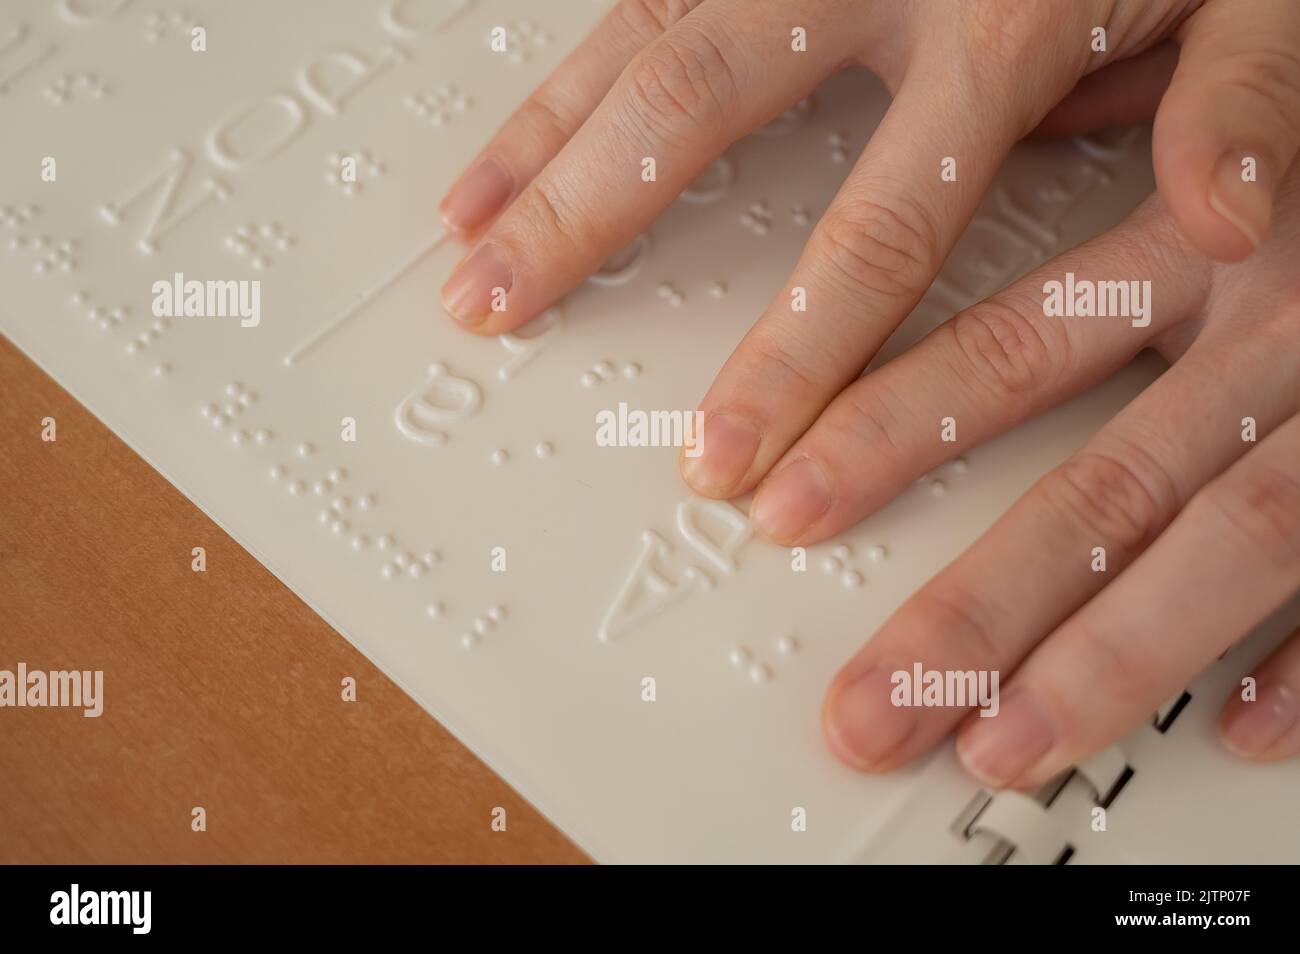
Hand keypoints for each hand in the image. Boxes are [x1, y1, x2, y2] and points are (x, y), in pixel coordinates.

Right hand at [437, 0, 1299, 513]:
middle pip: (699, 107)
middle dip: (585, 219)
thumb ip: (1247, 88)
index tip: (729, 453)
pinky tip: (522, 131)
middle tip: (496, 313)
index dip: (797, 349)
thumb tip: (1234, 215)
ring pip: (645, 35)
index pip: (878, 218)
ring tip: (464, 231)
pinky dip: (570, 70)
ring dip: (542, 137)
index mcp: (1003, 14)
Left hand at [821, 164, 1299, 783]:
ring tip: (999, 745)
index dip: (884, 431)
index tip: (777, 500)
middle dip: (973, 610)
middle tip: (869, 704)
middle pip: (1100, 489)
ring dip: (1108, 666)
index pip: (1009, 349)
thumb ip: (1146, 138)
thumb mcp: (1251, 90)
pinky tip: (1241, 732)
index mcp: (1210, 236)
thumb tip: (1037, 126)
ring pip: (1222, 553)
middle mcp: (1283, 328)